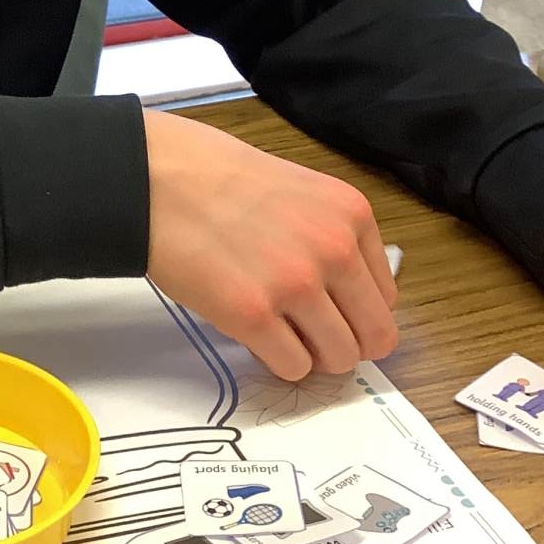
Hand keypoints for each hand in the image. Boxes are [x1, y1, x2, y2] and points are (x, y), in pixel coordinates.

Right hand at [143, 111, 398, 381]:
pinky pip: (293, 366)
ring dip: (312, 355)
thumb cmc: (216, 178)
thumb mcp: (301, 191)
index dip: (356, 312)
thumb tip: (347, 296)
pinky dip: (278, 361)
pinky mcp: (252, 315)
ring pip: (338, 357)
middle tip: (310, 336)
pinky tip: (255, 335)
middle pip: (374, 335)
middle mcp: (334, 250)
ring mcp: (295, 285)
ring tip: (280, 334)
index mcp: (351, 215)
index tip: (331, 312)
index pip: (386, 297)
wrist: (156, 177)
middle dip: (344, 343)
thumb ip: (331, 236)